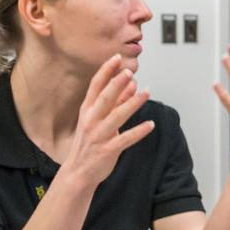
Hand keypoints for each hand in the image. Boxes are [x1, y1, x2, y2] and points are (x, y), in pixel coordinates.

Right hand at [61, 55, 153, 189]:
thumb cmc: (90, 142)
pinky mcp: (107, 150)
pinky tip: (150, 124)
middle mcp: (91, 120)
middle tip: (129, 72)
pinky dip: (138, 132)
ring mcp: (98, 136)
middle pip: (104, 98)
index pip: (96, 86)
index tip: (117, 57)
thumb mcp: (99, 119)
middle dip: (116, 84)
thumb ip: (116, 102)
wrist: (78, 172)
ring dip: (132, 103)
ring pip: (116, 116)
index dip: (106, 71)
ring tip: (146, 92)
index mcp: (87, 110)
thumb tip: (131, 84)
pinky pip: (125, 139)